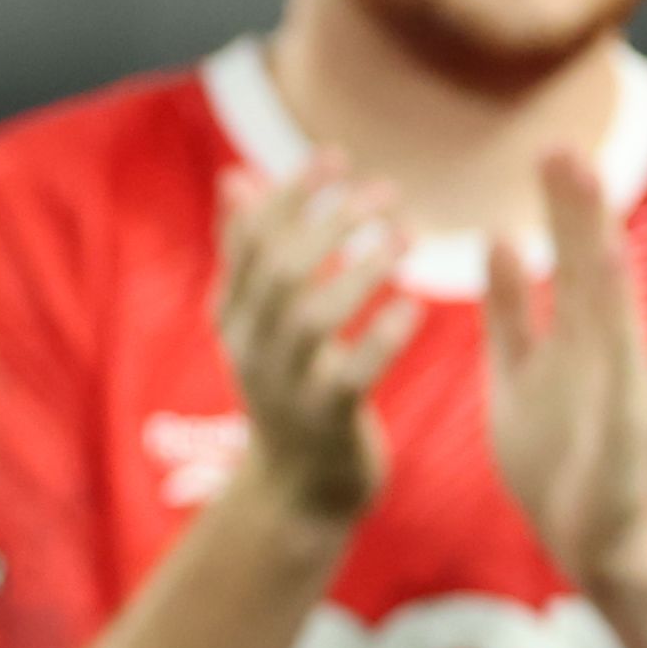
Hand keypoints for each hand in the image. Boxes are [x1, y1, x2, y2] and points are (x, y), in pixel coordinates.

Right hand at [214, 157, 420, 524]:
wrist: (298, 490)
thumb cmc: (291, 388)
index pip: (252, 240)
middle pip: (281, 269)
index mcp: (232, 314)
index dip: (291, 195)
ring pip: (312, 316)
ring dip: (361, 269)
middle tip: (386, 191)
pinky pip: (350, 374)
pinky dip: (381, 337)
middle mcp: (249, 346)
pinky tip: (414, 307)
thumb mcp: (260, 321)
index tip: (335, 157)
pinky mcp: (325, 421)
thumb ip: (248, 252)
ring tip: (407, 236)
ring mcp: (283, 386)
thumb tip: (236, 178)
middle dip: (332, 222)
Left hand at [483, 149, 646, 580]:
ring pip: (608, 300)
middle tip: (563, 144)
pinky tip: (609, 267)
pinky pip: (618, 361)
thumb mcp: (518, 368)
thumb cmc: (556, 457)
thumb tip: (499, 239)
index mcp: (576, 334)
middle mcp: (603, 348)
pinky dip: (613, 316)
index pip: (568, 258)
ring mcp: (619, 381)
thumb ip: (510, 308)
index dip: (560, 207)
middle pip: (591, 265)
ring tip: (586, 184)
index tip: (548, 147)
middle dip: (578, 207)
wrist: (591, 539)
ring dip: (597, 243)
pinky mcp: (625, 420)